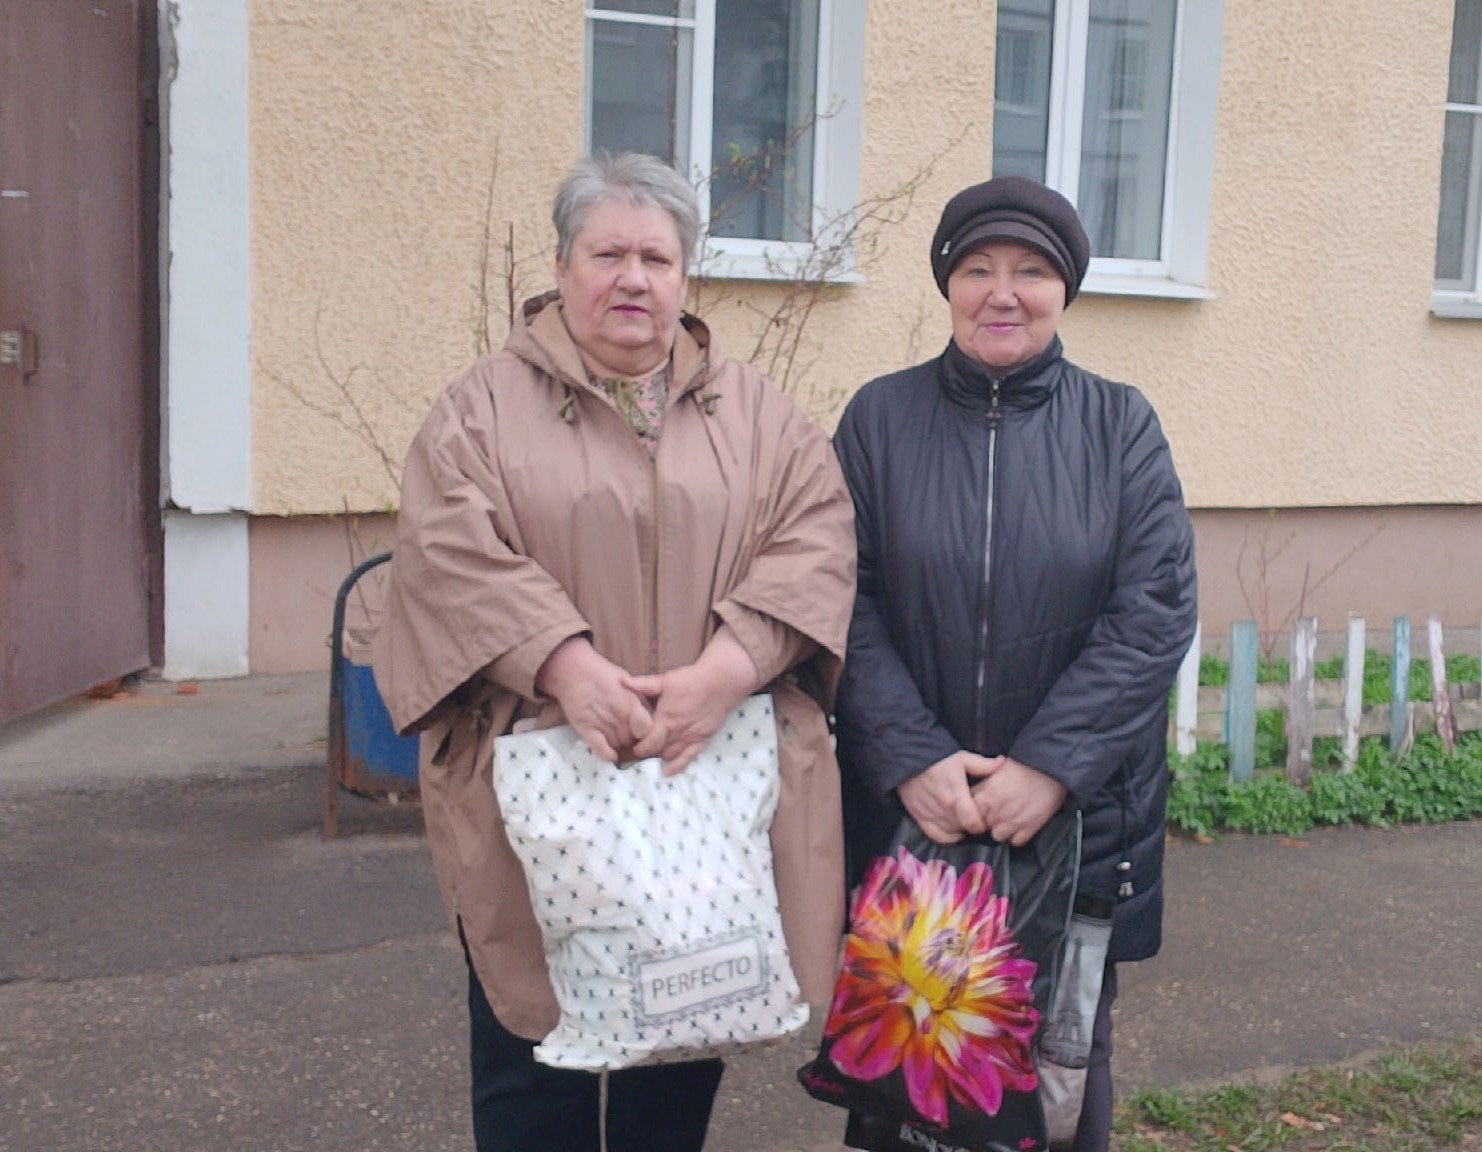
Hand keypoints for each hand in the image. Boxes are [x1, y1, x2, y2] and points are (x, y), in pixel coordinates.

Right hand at [534, 636, 652, 762]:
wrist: (574, 670)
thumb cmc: (603, 674)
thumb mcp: (629, 682)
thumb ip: (640, 701)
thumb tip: (651, 716)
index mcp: (631, 703)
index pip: (647, 729)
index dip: (647, 732)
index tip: (643, 729)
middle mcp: (618, 715)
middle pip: (633, 739)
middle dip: (632, 737)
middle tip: (626, 729)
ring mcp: (602, 723)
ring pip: (618, 745)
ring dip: (618, 743)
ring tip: (614, 732)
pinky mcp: (586, 729)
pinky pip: (601, 749)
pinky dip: (607, 754)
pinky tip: (610, 753)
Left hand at [624, 628, 758, 775]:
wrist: (720, 683)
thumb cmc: (691, 680)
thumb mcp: (665, 680)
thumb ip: (643, 684)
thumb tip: (622, 682)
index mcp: (665, 719)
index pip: (647, 742)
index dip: (637, 746)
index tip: (631, 744)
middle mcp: (677, 732)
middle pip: (657, 751)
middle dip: (646, 753)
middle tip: (638, 752)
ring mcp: (690, 738)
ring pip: (670, 755)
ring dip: (659, 757)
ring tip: (652, 756)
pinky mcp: (702, 740)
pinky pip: (689, 758)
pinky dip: (677, 766)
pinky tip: (668, 772)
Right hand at [896, 752, 1000, 843]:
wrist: (908, 759)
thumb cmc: (937, 758)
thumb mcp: (962, 757)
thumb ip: (983, 764)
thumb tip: (1002, 762)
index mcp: (956, 796)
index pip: (974, 823)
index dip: (982, 824)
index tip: (985, 818)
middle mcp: (944, 810)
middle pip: (965, 829)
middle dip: (972, 825)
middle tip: (975, 816)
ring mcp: (931, 815)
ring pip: (952, 834)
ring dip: (960, 829)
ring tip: (963, 820)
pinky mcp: (920, 818)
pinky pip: (936, 836)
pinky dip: (946, 836)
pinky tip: (952, 830)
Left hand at [970, 756, 1067, 845]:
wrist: (1050, 769)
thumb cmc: (1025, 766)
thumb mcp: (996, 769)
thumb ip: (982, 785)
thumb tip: (972, 794)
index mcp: (985, 795)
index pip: (968, 812)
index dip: (973, 810)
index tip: (977, 809)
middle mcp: (996, 811)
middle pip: (981, 826)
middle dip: (986, 820)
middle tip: (996, 811)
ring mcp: (1012, 822)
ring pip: (997, 836)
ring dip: (1001, 829)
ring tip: (1009, 818)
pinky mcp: (1029, 828)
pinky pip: (1016, 841)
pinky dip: (1017, 835)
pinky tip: (1021, 823)